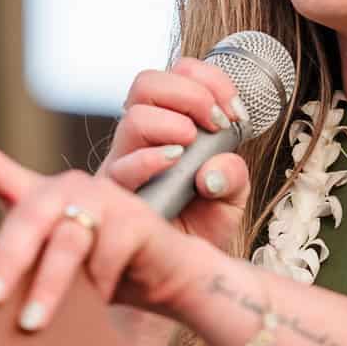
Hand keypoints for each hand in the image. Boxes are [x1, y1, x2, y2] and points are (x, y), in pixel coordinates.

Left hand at [0, 107, 227, 330]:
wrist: (169, 282)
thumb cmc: (103, 281)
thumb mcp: (55, 278)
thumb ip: (27, 278)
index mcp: (37, 199)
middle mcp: (66, 189)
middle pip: (26, 217)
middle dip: (7, 261)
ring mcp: (101, 198)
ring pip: (64, 244)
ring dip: (47, 289)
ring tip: (31, 325)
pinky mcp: (133, 219)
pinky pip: (102, 260)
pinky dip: (96, 290)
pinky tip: (99, 304)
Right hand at [96, 57, 254, 254]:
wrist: (179, 271)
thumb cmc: (199, 227)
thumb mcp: (231, 198)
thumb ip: (234, 175)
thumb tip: (213, 168)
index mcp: (170, 122)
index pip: (178, 74)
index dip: (209, 80)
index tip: (234, 112)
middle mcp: (142, 136)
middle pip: (147, 82)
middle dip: (189, 94)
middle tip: (214, 123)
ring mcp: (124, 161)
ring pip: (134, 117)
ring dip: (171, 124)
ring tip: (190, 148)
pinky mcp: (112, 193)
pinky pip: (121, 166)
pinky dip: (150, 159)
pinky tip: (173, 163)